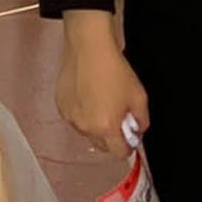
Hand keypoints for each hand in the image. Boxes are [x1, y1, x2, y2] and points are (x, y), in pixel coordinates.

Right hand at [57, 12, 148, 158]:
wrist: (89, 47)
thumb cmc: (115, 70)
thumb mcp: (139, 97)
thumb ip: (141, 121)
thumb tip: (135, 130)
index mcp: (106, 128)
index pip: (119, 153)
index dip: (128, 146)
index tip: (130, 134)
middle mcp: (85, 128)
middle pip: (102, 146)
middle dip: (111, 136)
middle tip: (117, 116)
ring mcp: (70, 117)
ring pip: (87, 131)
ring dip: (95, 124)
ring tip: (100, 101)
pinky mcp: (60, 105)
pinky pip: (75, 117)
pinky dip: (83, 112)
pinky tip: (87, 93)